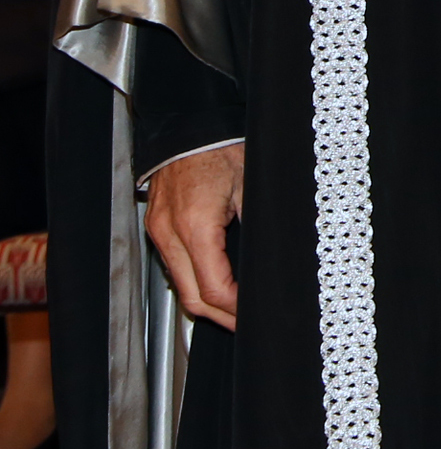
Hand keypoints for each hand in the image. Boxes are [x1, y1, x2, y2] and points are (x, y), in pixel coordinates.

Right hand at [146, 142, 245, 330]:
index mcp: (195, 226)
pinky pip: (175, 266)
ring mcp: (159, 230)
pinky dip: (194, 281)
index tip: (255, 314)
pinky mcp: (157, 226)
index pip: (213, 289)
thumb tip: (275, 260)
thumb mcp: (253, 187)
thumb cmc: (222, 147)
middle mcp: (170, 233)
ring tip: (235, 311)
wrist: (192, 124)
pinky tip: (215, 284)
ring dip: (206, 303)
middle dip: (220, 317)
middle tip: (246, 324)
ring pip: (180, 285)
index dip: (236, 308)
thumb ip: (259, 228)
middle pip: (191, 298)